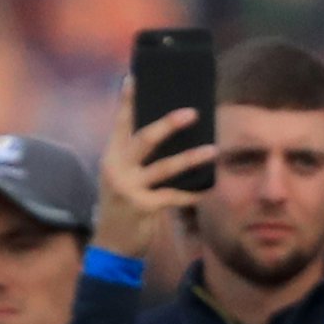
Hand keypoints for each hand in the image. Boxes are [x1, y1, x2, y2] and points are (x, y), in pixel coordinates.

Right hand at [93, 104, 217, 261]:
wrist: (111, 244)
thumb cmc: (122, 205)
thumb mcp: (121, 177)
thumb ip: (136, 158)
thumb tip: (167, 133)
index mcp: (111, 157)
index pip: (120, 124)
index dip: (126, 101)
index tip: (134, 78)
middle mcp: (117, 169)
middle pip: (144, 140)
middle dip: (168, 125)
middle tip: (192, 113)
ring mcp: (129, 189)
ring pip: (165, 168)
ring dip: (191, 158)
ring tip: (212, 150)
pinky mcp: (144, 207)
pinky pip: (174, 197)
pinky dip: (192, 193)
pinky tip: (207, 188)